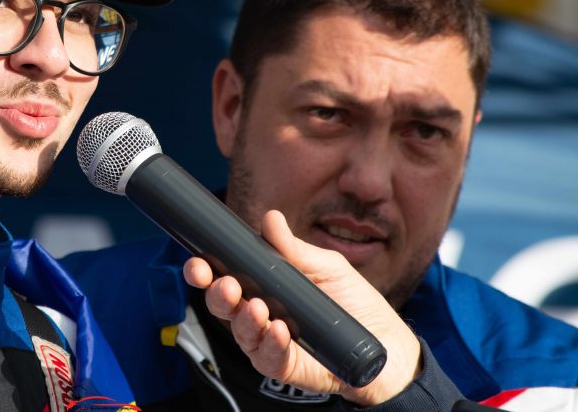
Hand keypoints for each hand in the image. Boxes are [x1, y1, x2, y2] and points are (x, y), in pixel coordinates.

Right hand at [183, 210, 421, 406]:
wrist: (386, 343)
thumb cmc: (354, 303)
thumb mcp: (326, 266)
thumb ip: (294, 248)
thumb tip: (270, 219)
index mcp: (262, 286)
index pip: (224, 277)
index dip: (205, 271)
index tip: (198, 263)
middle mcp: (259, 314)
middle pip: (223, 306)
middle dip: (217, 294)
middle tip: (225, 285)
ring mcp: (269, 342)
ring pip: (241, 333)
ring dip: (244, 320)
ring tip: (257, 308)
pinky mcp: (285, 367)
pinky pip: (268, 359)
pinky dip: (271, 344)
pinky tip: (279, 330)